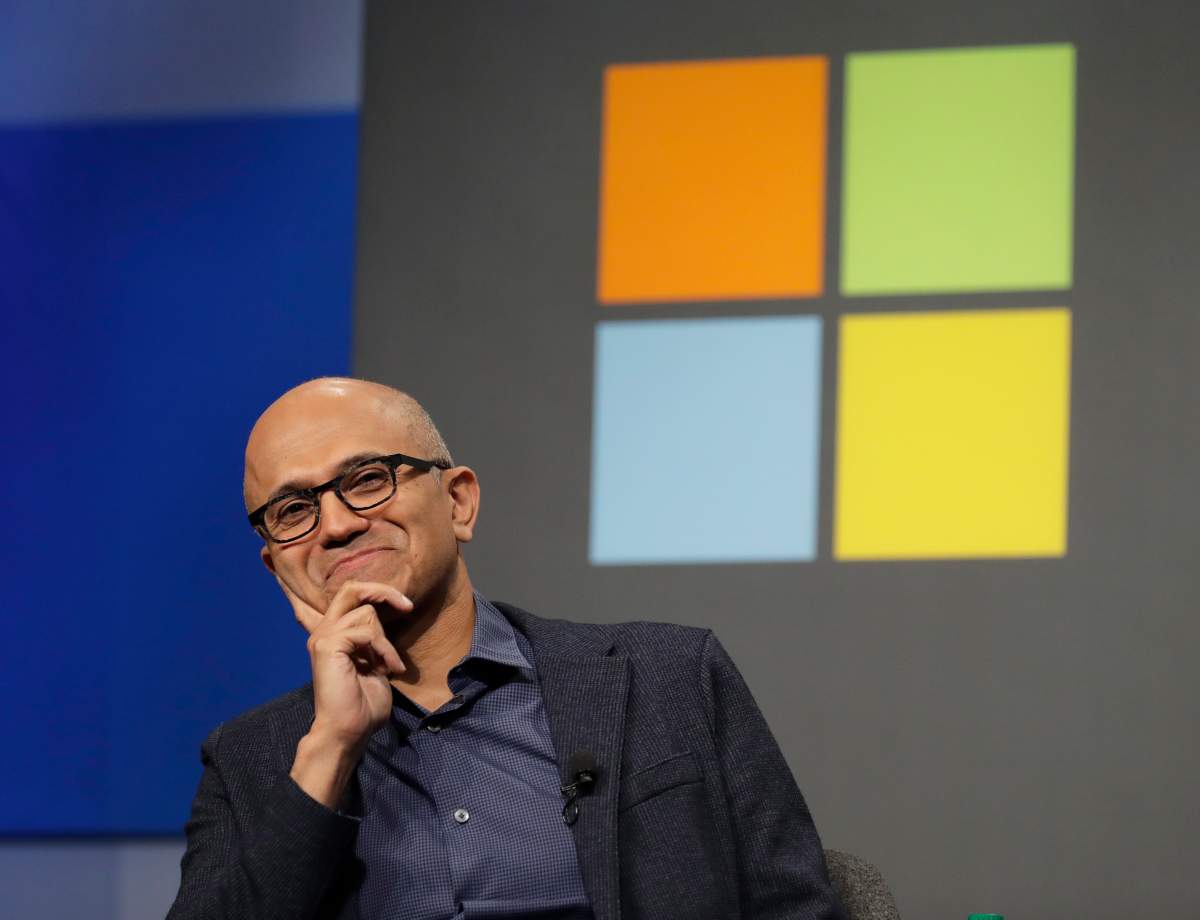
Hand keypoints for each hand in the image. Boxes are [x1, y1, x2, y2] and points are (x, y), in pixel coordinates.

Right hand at [278, 579, 411, 805]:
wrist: (348, 732)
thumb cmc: (363, 705)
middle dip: (384, 591)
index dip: (311, 579)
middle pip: (352, 589)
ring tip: (388, 666)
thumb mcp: (374, 664)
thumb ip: (373, 640)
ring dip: (387, 641)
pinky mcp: (328, 644)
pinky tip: (384, 668)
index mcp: (332, 634)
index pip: (327, 598)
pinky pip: (367, 629)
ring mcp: (323, 636)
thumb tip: (384, 617)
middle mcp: (323, 630)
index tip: (276, 559)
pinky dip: (383, 648)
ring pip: (367, 612)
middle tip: (407, 605)